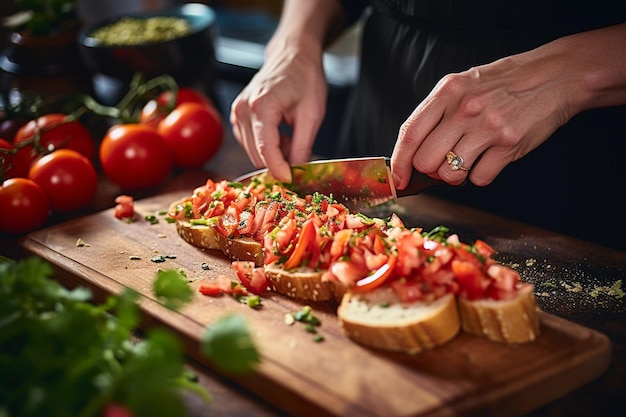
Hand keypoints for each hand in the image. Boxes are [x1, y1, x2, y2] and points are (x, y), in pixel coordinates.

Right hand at [230, 40, 327, 182]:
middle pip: (257, 154)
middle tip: (300, 154)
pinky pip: (249, 143)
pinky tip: (281, 133)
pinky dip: (266, 146)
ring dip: (273, 154)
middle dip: (279, 162)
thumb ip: (302, 146)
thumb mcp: (312, 115)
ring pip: (253, 152)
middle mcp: (243, 109)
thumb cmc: (305, 78)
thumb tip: (296, 171)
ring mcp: (237, 112)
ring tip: (291, 137)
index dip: (278, 170)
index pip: (265, 150)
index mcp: (262, 106)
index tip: (291, 180)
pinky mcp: (237, 116)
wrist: (293, 56)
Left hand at [390, 50, 570, 189]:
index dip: (399, 163)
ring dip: (456, 176)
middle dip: (431, 170)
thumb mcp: (462, 86)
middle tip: (446, 161)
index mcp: (447, 91)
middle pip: (426, 161)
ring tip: (470, 158)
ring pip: (450, 175)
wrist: (553, 77)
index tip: (397, 180)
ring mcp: (487, 127)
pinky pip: (479, 179)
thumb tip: (411, 154)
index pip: (409, 134)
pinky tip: (492, 157)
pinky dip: (482, 175)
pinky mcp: (509, 144)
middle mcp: (464, 108)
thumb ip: (436, 114)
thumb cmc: (502, 85)